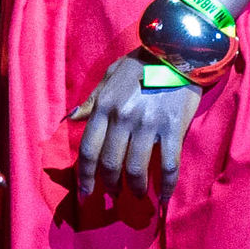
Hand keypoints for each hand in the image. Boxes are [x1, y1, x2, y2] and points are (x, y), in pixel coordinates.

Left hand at [72, 59, 199, 211]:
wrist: (178, 51)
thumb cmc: (142, 63)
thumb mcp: (110, 75)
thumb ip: (92, 100)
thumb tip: (71, 119)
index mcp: (105, 106)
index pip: (89, 149)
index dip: (85, 175)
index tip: (85, 192)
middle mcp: (123, 118)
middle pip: (110, 163)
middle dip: (109, 185)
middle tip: (112, 195)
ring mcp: (148, 125)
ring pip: (136, 169)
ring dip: (134, 188)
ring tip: (136, 196)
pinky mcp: (173, 129)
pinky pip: (168, 165)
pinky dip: (165, 186)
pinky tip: (162, 198)